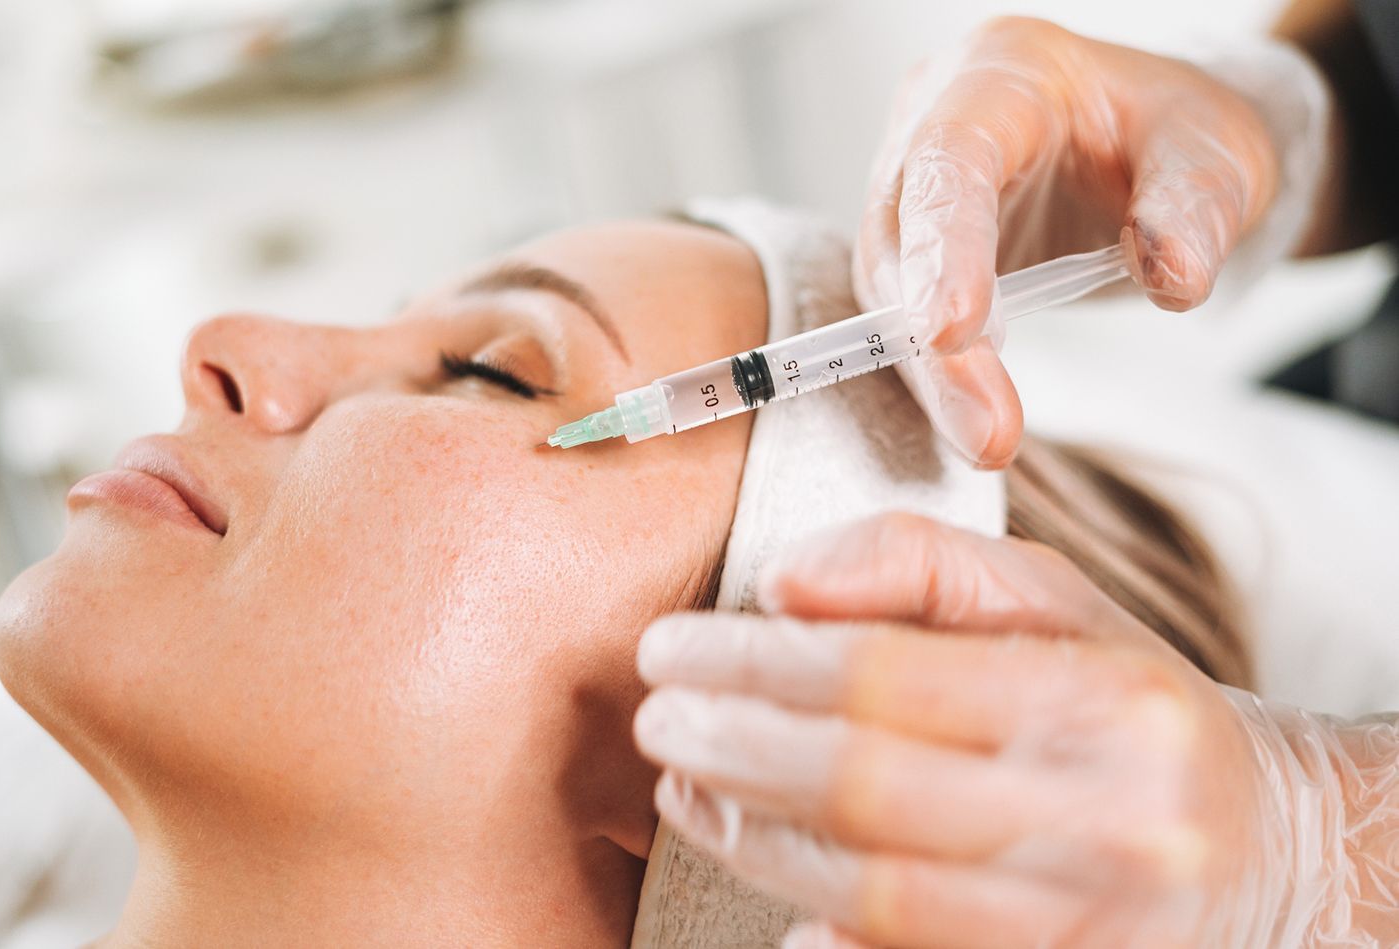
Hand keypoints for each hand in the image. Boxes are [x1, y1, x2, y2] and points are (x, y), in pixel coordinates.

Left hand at [635, 512, 1396, 947]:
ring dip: (747, 835)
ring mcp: (1084, 922)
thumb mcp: (1051, 597)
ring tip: (687, 785)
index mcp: (1100, 700)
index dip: (749, 664)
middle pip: (860, 789)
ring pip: (866, 890)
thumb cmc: (1127, 705)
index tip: (671, 649)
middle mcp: (1105, 821)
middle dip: (727, 748)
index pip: (880, 676)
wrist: (1257, 846)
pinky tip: (764, 864)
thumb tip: (783, 583)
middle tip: (659, 719)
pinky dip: (814, 921)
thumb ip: (914, 561)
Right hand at [856, 17, 1278, 467]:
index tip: (951, 333)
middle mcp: (930, 124)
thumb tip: (1173, 278)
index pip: (947, 162)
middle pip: (897, 237)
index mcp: (998, 75)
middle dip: (931, 345)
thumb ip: (1195, 205)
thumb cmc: (1170, 131)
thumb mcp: (1213, 149)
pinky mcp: (913, 247)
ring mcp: (910, 188)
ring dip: (932, 373)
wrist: (1150, 144)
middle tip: (986, 432)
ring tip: (987, 439)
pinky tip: (976, 416)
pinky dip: (938, 374)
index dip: (942, 248)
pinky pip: (904, 315)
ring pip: (887, 288)